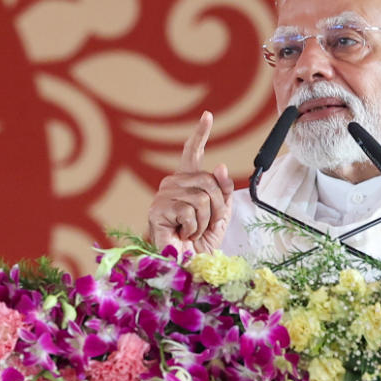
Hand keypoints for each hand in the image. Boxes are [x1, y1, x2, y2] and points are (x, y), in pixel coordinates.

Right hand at [148, 111, 234, 253]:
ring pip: (202, 197)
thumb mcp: (221, 213)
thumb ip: (223, 189)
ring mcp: (163, 195)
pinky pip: (189, 211)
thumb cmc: (202, 241)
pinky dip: (193, 228)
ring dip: (204, 221)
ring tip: (192, 232)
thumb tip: (221, 165)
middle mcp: (172, 184)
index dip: (200, 134)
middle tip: (206, 225)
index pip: (192, 153)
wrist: (188, 264)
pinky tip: (183, 235)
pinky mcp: (157, 209)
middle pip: (209, 181)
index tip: (207, 115)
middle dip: (217, 207)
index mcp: (187, 182)